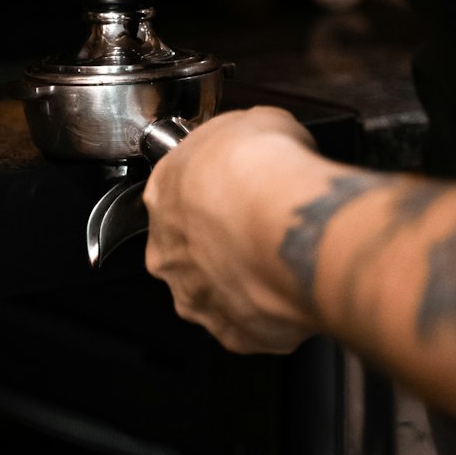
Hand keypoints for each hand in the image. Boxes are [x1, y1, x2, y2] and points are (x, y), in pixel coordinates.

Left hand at [143, 106, 324, 353]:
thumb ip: (246, 141)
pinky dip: (270, 312)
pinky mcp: (232, 333)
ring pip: (215, 291)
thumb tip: (262, 139)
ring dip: (243, 279)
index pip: (179, 193)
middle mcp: (168, 250)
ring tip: (281, 262)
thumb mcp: (257, 121)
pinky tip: (292, 290)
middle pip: (189, 249)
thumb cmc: (265, 168)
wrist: (289, 219)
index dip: (214, 191)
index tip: (241, 189)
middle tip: (262, 228)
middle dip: (223, 242)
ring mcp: (196, 296)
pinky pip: (250, 323)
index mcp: (163, 192)